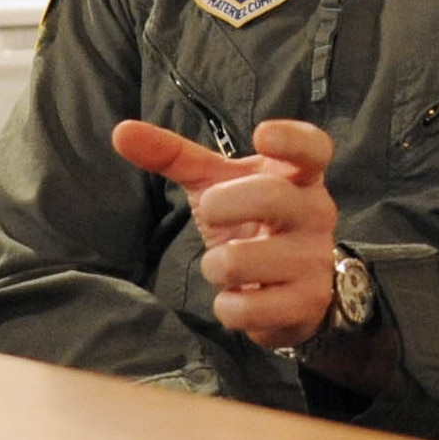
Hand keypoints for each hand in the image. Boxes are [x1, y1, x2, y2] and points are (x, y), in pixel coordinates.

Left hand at [112, 118, 338, 350]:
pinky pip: (246, 308)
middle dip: (222, 205)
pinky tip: (238, 297)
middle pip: (270, 197)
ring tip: (225, 265)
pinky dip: (227, 307)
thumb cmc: (251, 221)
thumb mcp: (217, 184)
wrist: (295, 285)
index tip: (261, 135)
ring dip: (215, 266)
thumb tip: (122, 131)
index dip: (290, 139)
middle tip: (210, 212)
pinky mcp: (306, 302)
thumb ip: (175, 157)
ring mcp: (314, 258)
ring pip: (242, 260)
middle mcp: (316, 212)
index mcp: (299, 175)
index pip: (312, 147)